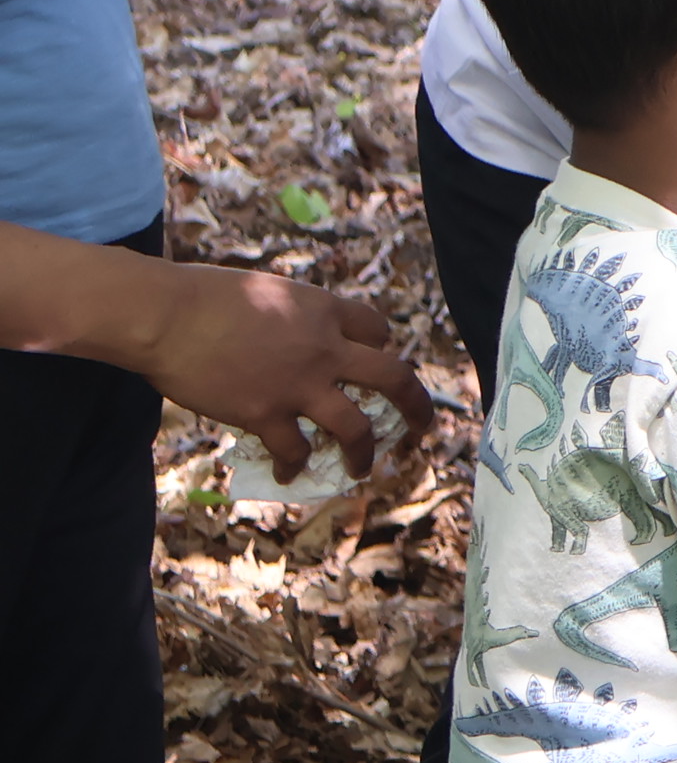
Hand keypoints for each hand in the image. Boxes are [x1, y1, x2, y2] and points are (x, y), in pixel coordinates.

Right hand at [140, 266, 437, 480]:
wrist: (166, 317)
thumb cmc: (203, 295)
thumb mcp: (267, 290)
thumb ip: (293, 314)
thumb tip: (292, 332)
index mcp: (325, 310)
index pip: (377, 330)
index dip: (381, 347)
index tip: (376, 359)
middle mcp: (325, 348)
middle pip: (394, 379)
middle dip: (416, 405)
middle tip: (423, 426)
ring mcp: (299, 385)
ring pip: (356, 428)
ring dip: (364, 452)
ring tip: (364, 468)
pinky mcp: (266, 413)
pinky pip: (294, 449)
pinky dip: (294, 464)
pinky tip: (289, 472)